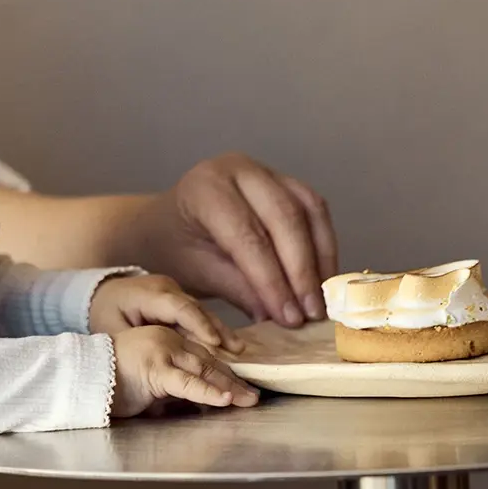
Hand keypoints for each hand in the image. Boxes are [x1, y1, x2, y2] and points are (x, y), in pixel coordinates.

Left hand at [90, 273, 243, 351]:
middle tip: (236, 350)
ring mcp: (175, 293)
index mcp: (147, 293)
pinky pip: (198, 316)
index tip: (214, 342)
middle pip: (196, 309)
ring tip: (238, 350)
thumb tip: (158, 363)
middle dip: (217, 329)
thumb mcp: (113, 330)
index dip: (198, 324)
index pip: (178, 308)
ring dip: (220, 331)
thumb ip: (135, 344)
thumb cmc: (105, 314)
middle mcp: (166, 289)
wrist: (102, 294)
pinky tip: (228, 347)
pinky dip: (212, 331)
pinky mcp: (179, 301)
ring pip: (201, 312)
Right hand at [111, 326, 258, 416]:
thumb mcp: (149, 380)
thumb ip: (172, 385)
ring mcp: (162, 352)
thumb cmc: (110, 380)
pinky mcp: (155, 370)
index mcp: (166, 339)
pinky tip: (225, 399)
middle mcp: (168, 340)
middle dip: (234, 381)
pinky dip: (208, 392)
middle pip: (209, 362)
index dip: (225, 373)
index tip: (242, 387)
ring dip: (229, 387)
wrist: (83, 374)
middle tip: (253, 396)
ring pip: (204, 370)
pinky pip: (188, 383)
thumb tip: (196, 401)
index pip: (202, 356)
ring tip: (248, 400)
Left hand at [125, 154, 337, 326]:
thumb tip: (281, 316)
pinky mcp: (284, 182)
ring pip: (308, 211)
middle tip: (311, 313)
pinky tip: (324, 280)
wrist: (164, 226)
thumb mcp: (196, 273)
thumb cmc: (173, 250)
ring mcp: (265, 171)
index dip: (272, 280)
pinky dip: (323, 246)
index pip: (248, 237)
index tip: (289, 318)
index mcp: (206, 188)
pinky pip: (314, 211)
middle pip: (284, 218)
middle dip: (301, 271)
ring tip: (322, 301)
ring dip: (320, 258)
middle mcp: (239, 170)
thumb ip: (238, 289)